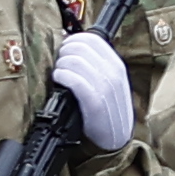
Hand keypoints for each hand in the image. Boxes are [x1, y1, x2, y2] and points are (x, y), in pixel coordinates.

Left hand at [52, 36, 136, 151]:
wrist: (116, 136)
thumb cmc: (108, 110)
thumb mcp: (110, 82)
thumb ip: (96, 65)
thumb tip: (72, 47)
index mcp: (116, 64)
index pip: (93, 39)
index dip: (73, 39)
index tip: (65, 48)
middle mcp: (113, 72)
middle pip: (81, 47)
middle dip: (65, 51)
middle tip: (59, 62)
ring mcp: (105, 87)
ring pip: (76, 61)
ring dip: (61, 64)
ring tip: (58, 73)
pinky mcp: (95, 102)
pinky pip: (75, 80)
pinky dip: (62, 76)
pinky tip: (58, 79)